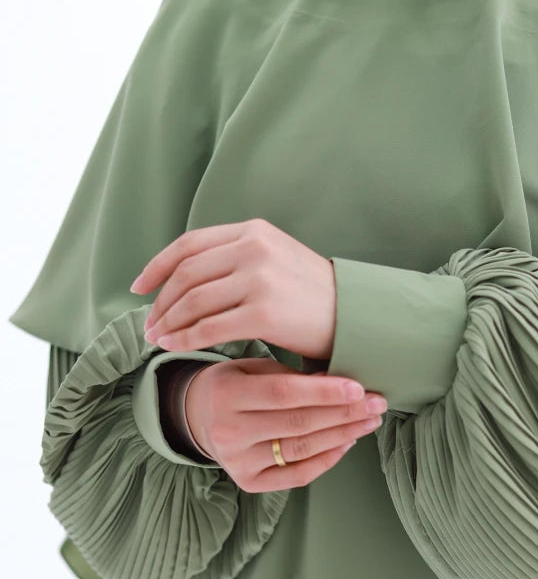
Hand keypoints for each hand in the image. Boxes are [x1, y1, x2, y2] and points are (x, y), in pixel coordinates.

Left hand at [130, 219, 336, 359]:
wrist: (356, 317)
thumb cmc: (314, 296)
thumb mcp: (276, 258)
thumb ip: (238, 257)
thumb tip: (189, 275)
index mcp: (254, 231)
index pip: (190, 244)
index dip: (157, 266)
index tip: (139, 287)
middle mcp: (254, 248)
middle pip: (186, 274)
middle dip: (160, 302)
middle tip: (147, 324)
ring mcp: (259, 279)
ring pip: (193, 301)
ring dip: (168, 322)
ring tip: (157, 338)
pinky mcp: (264, 312)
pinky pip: (210, 327)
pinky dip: (185, 338)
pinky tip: (174, 347)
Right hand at [184, 358, 387, 491]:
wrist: (197, 418)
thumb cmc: (234, 385)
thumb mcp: (251, 368)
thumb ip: (289, 375)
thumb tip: (340, 384)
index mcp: (226, 395)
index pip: (283, 393)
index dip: (324, 392)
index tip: (359, 388)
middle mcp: (228, 432)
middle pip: (298, 424)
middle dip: (344, 413)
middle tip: (377, 403)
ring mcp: (237, 462)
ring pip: (302, 450)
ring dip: (343, 435)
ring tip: (369, 421)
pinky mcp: (248, 482)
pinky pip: (297, 475)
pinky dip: (327, 460)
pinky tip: (347, 443)